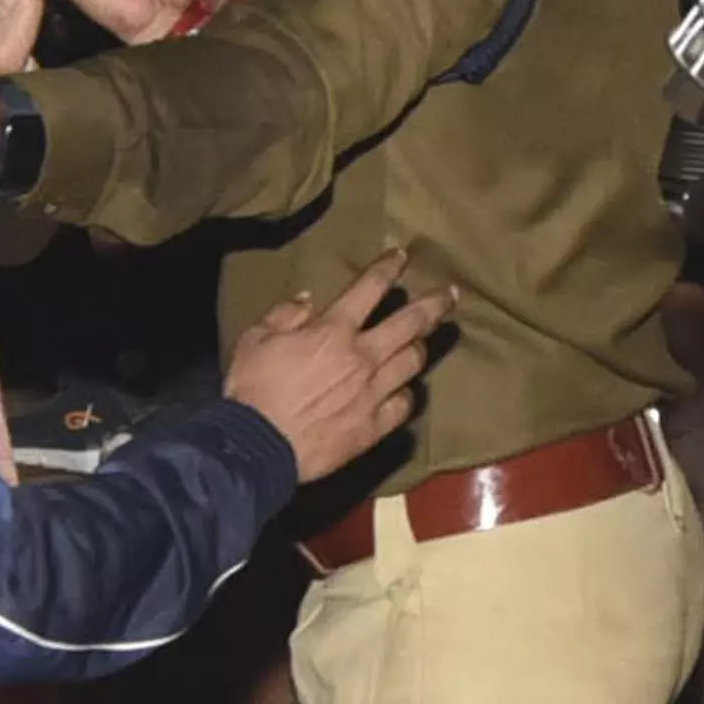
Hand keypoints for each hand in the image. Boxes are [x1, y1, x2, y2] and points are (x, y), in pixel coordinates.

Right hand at [222, 249, 454, 480]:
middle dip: (433, 305)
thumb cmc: (253, 388)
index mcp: (333, 330)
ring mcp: (374, 393)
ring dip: (420, 347)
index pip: (369, 288)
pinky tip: (404, 391)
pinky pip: (404, 404)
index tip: (401, 257)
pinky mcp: (375, 426)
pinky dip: (407, 394)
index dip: (388, 268)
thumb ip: (284, 315)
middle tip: (449, 295)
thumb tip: (306, 299)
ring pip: (413, 362)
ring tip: (422, 341)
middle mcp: (363, 357)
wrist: (259, 446)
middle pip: (410, 324)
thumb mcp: (255, 338)